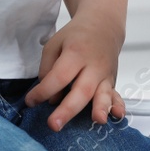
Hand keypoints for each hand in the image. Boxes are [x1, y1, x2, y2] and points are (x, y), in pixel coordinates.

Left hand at [23, 13, 125, 130]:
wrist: (103, 25)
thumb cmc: (76, 37)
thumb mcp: (54, 44)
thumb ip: (48, 69)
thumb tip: (51, 97)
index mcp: (75, 52)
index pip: (59, 76)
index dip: (43, 91)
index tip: (31, 101)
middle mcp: (93, 65)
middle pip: (81, 89)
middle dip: (67, 109)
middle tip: (54, 125)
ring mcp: (105, 74)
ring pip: (102, 94)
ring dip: (100, 108)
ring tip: (97, 121)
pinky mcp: (112, 82)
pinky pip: (116, 95)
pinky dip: (117, 106)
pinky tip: (117, 115)